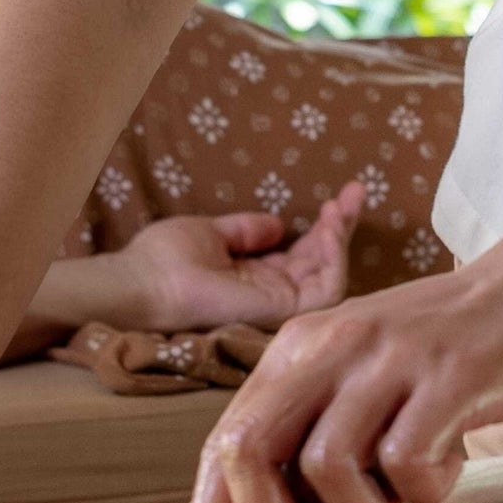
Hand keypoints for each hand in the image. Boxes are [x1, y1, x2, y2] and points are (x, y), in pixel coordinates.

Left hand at [110, 185, 366, 331]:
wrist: (145, 283)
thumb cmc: (164, 258)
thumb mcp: (210, 232)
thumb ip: (245, 230)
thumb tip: (278, 224)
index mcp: (253, 276)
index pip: (301, 254)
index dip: (321, 226)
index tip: (338, 195)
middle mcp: (270, 291)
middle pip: (320, 261)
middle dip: (342, 226)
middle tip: (357, 191)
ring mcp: (278, 303)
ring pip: (329, 275)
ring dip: (341, 238)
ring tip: (341, 207)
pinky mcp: (282, 310)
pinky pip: (326, 289)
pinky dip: (335, 258)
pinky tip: (332, 227)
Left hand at [189, 235, 502, 502]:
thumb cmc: (448, 354)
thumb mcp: (362, 376)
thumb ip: (314, 434)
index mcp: (298, 349)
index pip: (222, 444)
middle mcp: (330, 345)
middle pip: (249, 452)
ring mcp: (388, 358)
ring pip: (327, 468)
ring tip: (404, 502)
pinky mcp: (448, 375)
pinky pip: (404, 464)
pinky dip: (422, 492)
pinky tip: (448, 471)